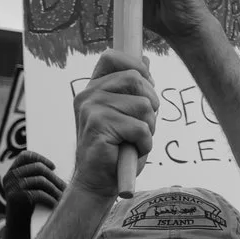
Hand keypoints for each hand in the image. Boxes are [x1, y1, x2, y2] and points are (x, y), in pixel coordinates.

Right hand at [3, 149, 65, 214]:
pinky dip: (50, 199)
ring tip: (63, 195)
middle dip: (54, 177)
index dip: (40, 158)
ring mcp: (12, 186)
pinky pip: (39, 194)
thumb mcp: (28, 188)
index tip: (53, 167)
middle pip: (37, 167)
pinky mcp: (15, 198)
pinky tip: (56, 204)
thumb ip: (35, 177)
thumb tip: (57, 168)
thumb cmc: (27, 205)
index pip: (25, 156)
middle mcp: (10, 176)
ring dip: (55, 189)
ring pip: (41, 180)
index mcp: (12, 171)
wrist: (16, 225)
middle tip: (65, 186)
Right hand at [71, 52, 159, 200]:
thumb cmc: (116, 148)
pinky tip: (130, 151)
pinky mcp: (99, 126)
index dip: (136, 66)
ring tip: (134, 140)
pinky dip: (145, 144)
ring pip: (144, 105)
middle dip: (152, 103)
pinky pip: (141, 129)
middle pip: (136, 78)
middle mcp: (88, 95)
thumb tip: (146, 59)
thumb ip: (133, 88)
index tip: (146, 86)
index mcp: (93, 88)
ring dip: (149, 127)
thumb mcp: (127, 113)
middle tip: (143, 124)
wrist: (98, 181)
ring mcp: (91, 109)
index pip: (112, 56)